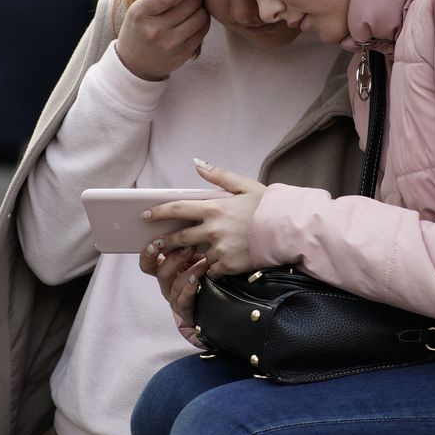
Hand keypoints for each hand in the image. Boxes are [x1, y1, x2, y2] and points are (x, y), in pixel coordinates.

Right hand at [115, 0, 210, 80]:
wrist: (134, 62)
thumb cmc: (139, 27)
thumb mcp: (143, 4)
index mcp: (140, 12)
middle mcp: (155, 29)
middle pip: (190, 2)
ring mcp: (170, 44)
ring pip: (201, 15)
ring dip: (201, 7)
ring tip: (193, 5)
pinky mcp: (183, 54)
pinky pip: (203, 30)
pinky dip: (203, 21)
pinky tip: (194, 18)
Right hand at [137, 243, 206, 347]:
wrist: (212, 305)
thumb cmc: (202, 275)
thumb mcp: (194, 259)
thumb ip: (188, 246)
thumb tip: (191, 225)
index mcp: (164, 270)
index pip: (147, 263)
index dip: (147, 255)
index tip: (155, 244)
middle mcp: (166, 284)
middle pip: (161, 272)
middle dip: (174, 258)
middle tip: (187, 246)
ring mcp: (174, 298)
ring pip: (174, 284)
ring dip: (189, 271)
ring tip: (203, 262)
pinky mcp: (184, 310)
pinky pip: (183, 300)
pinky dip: (189, 289)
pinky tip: (197, 281)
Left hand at [144, 160, 263, 276]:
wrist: (289, 229)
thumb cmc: (268, 206)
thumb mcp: (244, 185)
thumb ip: (218, 175)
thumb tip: (197, 163)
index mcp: (213, 208)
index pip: (177, 209)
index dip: (158, 212)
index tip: (145, 215)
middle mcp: (212, 230)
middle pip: (178, 238)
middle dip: (164, 242)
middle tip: (155, 244)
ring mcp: (219, 250)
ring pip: (196, 256)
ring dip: (191, 257)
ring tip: (185, 258)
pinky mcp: (228, 266)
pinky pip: (212, 271)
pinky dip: (212, 268)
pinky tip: (215, 265)